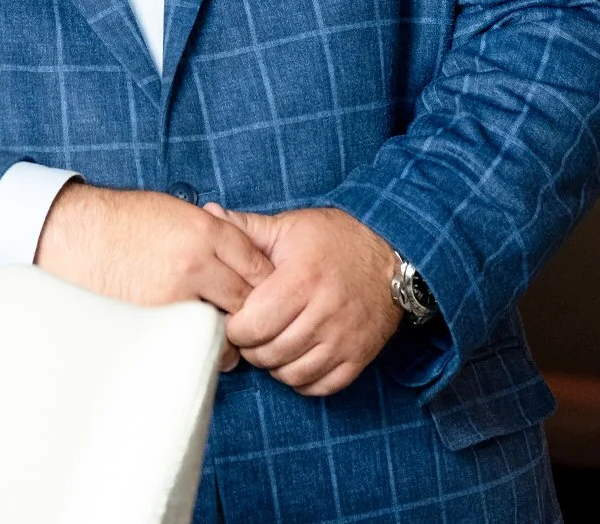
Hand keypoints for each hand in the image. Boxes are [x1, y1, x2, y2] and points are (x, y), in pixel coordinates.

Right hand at [34, 183, 273, 370]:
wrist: (75, 235)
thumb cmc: (124, 221)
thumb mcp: (177, 212)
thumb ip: (214, 235)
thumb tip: (243, 262)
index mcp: (204, 231)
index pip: (258, 265)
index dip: (267, 283)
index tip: (267, 294)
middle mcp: (196, 264)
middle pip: (248, 300)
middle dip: (253, 312)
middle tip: (251, 320)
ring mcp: (175, 297)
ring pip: (225, 331)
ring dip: (228, 337)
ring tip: (222, 335)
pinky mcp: (154, 323)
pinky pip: (193, 346)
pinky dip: (200, 349)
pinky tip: (195, 343)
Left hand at [208, 205, 403, 396]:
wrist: (390, 251)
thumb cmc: (334, 238)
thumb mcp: (289, 226)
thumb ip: (246, 227)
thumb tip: (209, 212)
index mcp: (301, 280)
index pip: (253, 324)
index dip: (235, 325)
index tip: (234, 315)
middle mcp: (324, 313)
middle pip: (269, 353)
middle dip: (251, 346)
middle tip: (249, 332)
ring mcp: (344, 339)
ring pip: (292, 374)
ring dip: (273, 364)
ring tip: (270, 342)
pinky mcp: (359, 357)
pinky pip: (320, 387)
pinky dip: (301, 378)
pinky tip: (294, 357)